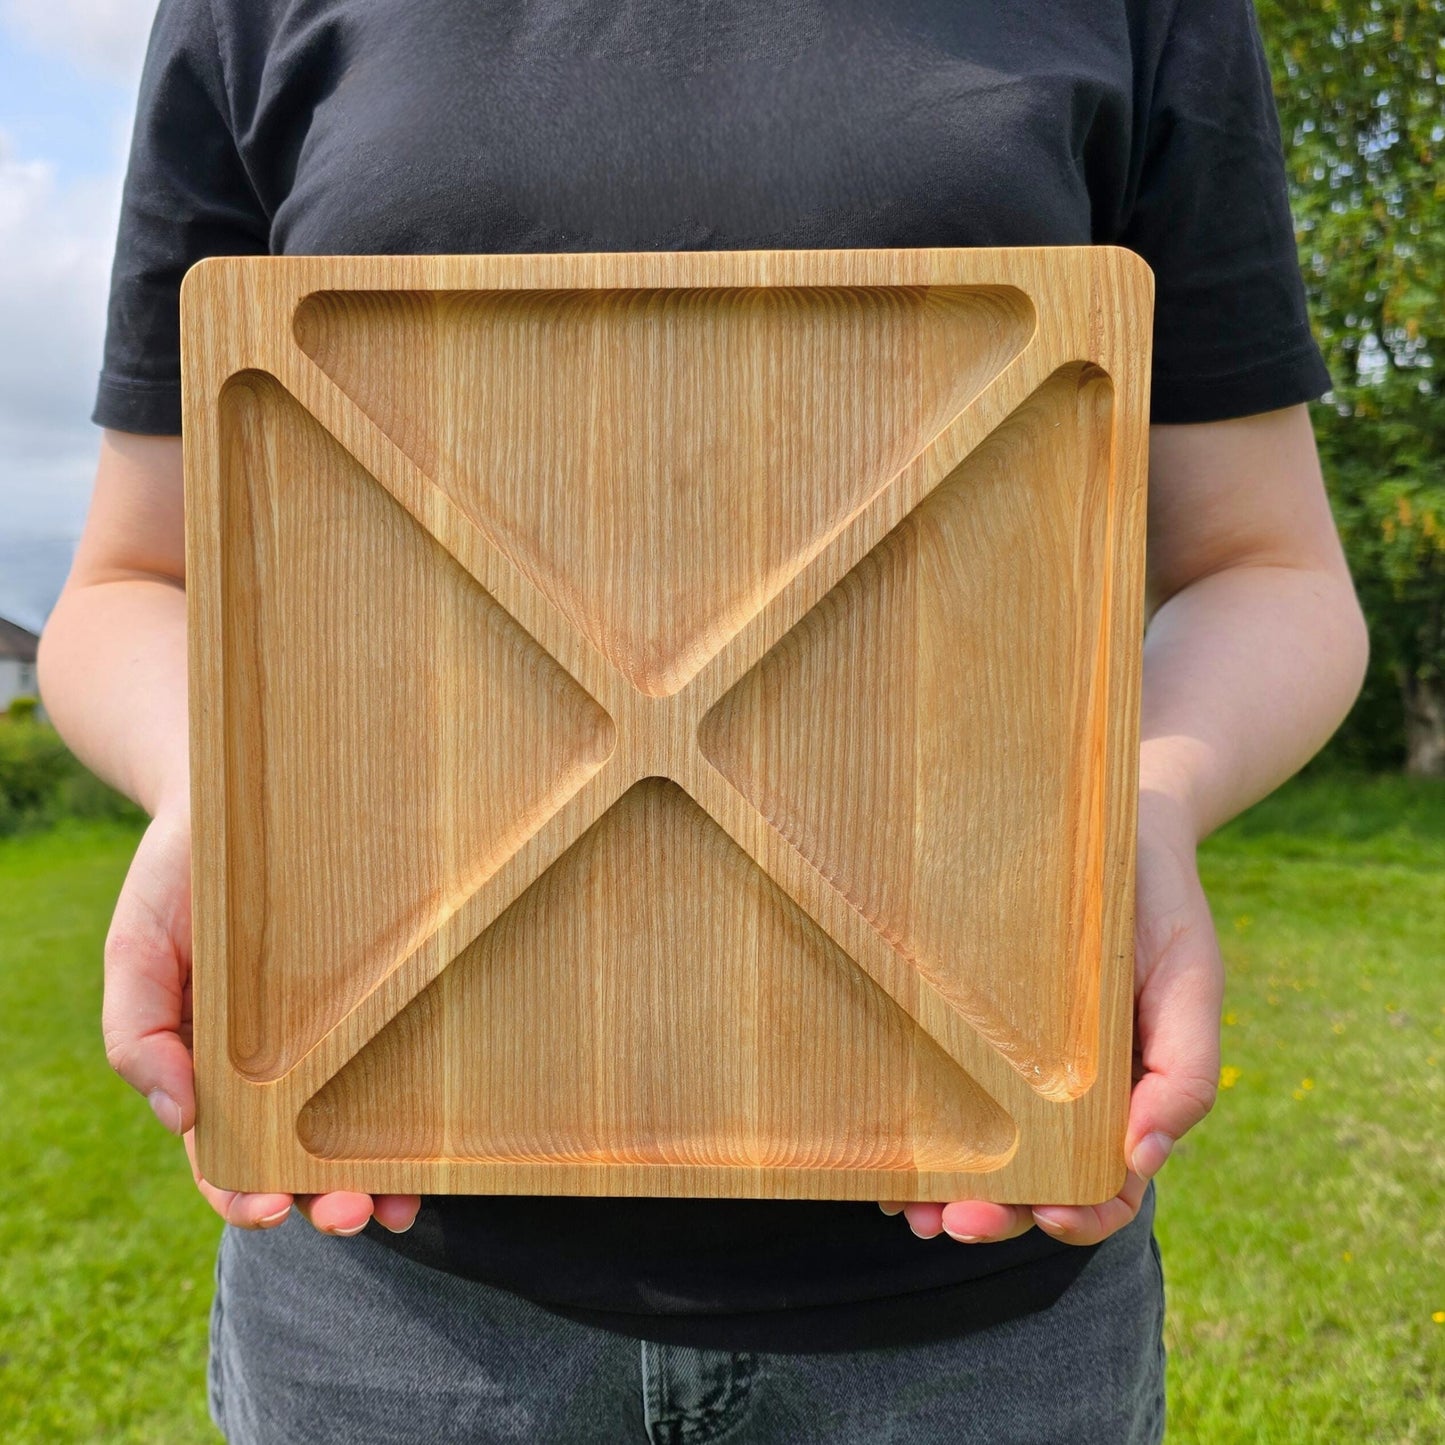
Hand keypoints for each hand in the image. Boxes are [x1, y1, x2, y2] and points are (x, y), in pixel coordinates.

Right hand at [102, 806, 420, 1235]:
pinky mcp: (384, 993)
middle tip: (351, 1214)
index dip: (243, 1191)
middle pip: (301, 1155)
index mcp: (213, 1070)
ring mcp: (337, 1034)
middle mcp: (279, 1066)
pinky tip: (441, 1136)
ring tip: (398, 1202)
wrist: (237, 797)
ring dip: (379, 1174)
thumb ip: (138, 1030)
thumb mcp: (137, 949)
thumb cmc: (179, 878)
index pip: (225, 1154)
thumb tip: (176, 1113)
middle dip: (323, 1198)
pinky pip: (405, 1057)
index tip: (268, 1207)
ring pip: (358, 1124)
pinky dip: (420, 1107)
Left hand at [878, 790, 1223, 1244]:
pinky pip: (940, 1081)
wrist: (1116, 825)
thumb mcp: (1193, 985)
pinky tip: (885, 1148)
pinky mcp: (968, 1022)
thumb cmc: (1161, 910)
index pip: (1106, 1184)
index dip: (1078, 1215)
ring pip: (979, 1147)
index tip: (1045, 1213)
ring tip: (905, 1206)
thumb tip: (1144, 1158)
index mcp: (1124, 1098)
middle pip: (1030, 1181)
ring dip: (943, 1190)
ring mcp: (1012, 1062)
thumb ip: (1186, 1073)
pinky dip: (918, 1127)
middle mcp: (1063, 1094)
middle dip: (994, 1215)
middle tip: (953, 1222)